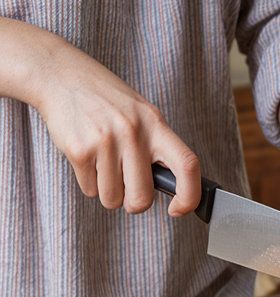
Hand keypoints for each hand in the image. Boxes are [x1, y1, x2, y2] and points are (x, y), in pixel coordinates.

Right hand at [0, 17, 199, 215]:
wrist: (61, 75)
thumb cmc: (107, 100)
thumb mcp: (142, 115)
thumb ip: (157, 147)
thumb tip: (173, 188)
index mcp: (156, 124)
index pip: (187, 166)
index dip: (189, 195)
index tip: (178, 208)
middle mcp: (133, 132)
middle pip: (142, 197)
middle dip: (134, 203)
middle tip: (127, 188)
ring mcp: (105, 141)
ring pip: (113, 199)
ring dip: (109, 192)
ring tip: (104, 164)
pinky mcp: (78, 150)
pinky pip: (90, 190)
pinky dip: (89, 182)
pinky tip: (88, 157)